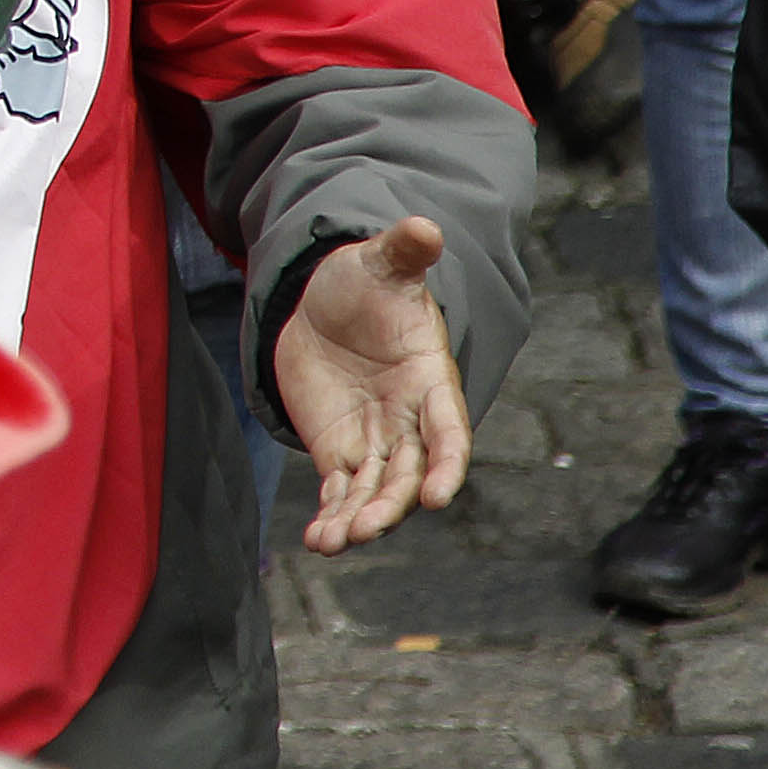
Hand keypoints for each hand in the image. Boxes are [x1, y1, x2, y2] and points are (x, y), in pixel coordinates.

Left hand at [272, 219, 474, 552]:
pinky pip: (341, 490)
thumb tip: (425, 227)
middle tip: (367, 526)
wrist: (329, 304)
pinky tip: (317, 540)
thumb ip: (403, 252)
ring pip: (375, 490)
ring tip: (333, 541)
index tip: (440, 496)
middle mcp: (409, 421)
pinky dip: (331, 515)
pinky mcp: (340, 450)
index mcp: (431, 382)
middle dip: (391, 502)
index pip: (449, 431)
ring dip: (358, 518)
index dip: (446, 463)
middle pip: (409, 472)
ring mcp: (375, 440)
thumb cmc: (366, 284)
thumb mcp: (380, 264)